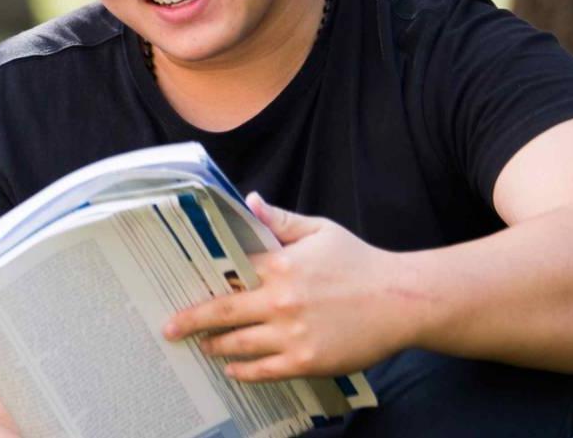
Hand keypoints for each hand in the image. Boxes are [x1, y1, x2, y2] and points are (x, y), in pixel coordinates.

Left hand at [162, 193, 422, 382]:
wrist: (403, 300)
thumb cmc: (361, 263)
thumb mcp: (321, 231)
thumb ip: (281, 220)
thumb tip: (248, 201)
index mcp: (280, 265)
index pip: (228, 273)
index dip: (204, 281)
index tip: (180, 287)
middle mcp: (280, 300)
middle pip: (221, 312)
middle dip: (190, 321)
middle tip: (169, 328)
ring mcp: (291, 333)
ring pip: (237, 344)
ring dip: (215, 346)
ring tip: (201, 346)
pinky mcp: (306, 360)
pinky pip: (263, 370)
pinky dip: (243, 371)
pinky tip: (231, 369)